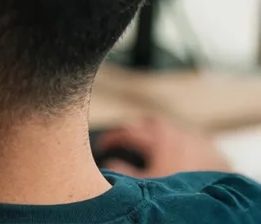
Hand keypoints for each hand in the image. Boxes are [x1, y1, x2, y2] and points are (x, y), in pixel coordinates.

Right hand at [97, 116, 230, 177]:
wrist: (216, 195)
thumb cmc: (178, 190)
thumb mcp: (144, 184)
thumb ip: (122, 172)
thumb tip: (110, 162)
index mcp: (157, 140)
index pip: (126, 133)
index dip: (111, 138)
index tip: (102, 147)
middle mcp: (175, 134)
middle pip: (150, 122)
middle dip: (136, 128)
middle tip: (127, 139)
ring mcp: (194, 138)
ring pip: (172, 127)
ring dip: (158, 132)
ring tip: (152, 143)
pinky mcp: (210, 147)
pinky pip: (191, 136)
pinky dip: (179, 140)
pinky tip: (179, 151)